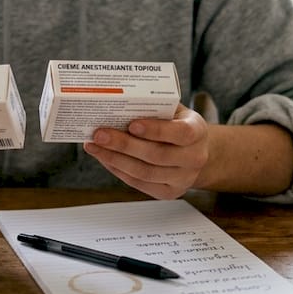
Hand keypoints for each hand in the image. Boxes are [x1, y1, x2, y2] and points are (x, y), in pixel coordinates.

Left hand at [83, 105, 209, 198]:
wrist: (194, 151)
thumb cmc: (177, 124)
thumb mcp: (173, 110)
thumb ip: (153, 106)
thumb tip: (117, 100)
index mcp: (198, 132)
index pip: (181, 133)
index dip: (156, 130)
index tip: (132, 124)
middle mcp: (194, 158)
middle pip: (157, 155)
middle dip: (124, 145)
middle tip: (100, 134)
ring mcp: (182, 179)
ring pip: (144, 172)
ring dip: (115, 159)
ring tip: (94, 146)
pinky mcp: (168, 192)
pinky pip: (138, 183)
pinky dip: (118, 169)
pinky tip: (104, 157)